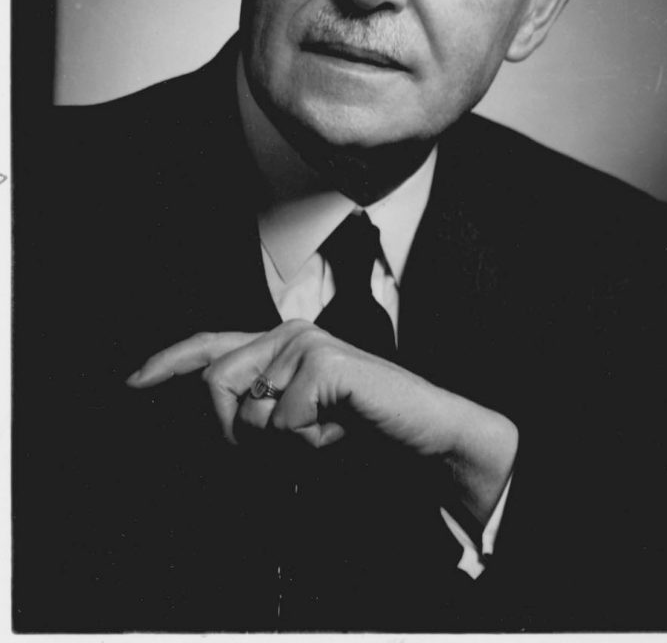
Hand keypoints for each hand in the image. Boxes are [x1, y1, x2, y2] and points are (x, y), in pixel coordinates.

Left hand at [127, 320, 517, 525]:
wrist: (421, 430)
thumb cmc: (360, 427)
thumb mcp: (297, 421)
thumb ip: (257, 412)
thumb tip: (212, 423)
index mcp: (279, 343)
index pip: (210, 344)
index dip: (167, 361)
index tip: (131, 382)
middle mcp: (288, 334)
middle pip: (215, 384)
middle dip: (236, 433)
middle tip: (289, 444)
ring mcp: (306, 344)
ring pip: (249, 413)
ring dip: (283, 443)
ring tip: (323, 432)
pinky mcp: (324, 364)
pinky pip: (282, 425)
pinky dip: (309, 445)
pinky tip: (340, 429)